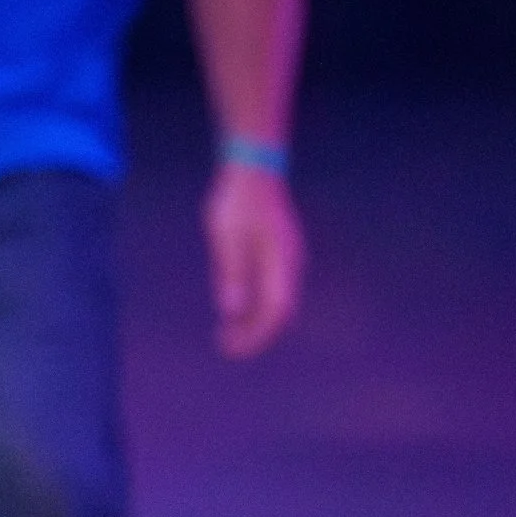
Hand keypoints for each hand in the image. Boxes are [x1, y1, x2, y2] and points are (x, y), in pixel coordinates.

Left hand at [205, 158, 304, 357]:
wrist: (253, 168)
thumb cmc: (237, 200)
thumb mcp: (225, 236)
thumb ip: (230, 272)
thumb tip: (231, 309)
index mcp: (280, 260)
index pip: (275, 310)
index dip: (256, 334)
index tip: (233, 348)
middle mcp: (290, 263)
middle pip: (279, 310)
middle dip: (255, 333)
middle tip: (226, 345)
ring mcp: (287, 258)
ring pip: (277, 300)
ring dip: (255, 320)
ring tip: (228, 333)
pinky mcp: (279, 253)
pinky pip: (273, 288)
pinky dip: (256, 305)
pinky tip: (236, 310)